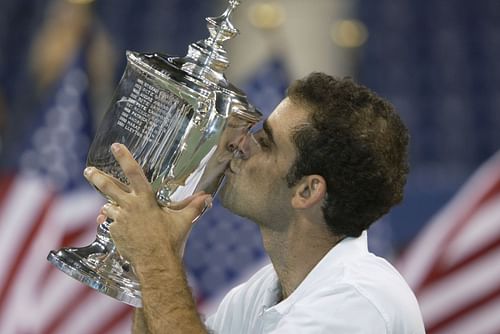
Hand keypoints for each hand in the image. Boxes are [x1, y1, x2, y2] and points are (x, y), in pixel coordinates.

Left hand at [83, 143, 211, 265]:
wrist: (156, 263)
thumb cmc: (171, 240)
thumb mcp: (185, 220)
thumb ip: (195, 206)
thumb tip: (208, 197)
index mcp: (145, 199)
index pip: (134, 173)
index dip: (125, 157)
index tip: (116, 146)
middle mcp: (129, 206)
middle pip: (108, 187)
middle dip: (96, 177)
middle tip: (88, 170)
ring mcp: (119, 221)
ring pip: (108, 208)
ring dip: (109, 207)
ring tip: (112, 209)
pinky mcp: (114, 233)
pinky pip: (110, 225)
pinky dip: (113, 224)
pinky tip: (118, 228)